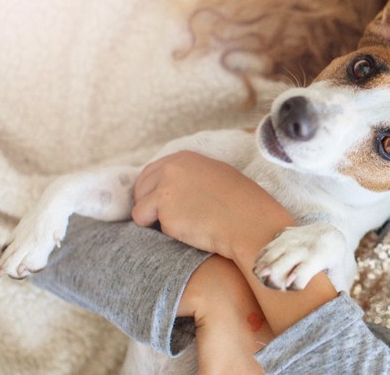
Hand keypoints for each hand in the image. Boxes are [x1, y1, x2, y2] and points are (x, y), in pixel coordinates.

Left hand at [131, 151, 293, 258]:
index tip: (163, 205)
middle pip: (140, 188)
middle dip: (149, 206)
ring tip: (181, 226)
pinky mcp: (163, 209)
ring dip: (154, 221)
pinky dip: (160, 231)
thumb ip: (190, 175)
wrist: (249, 222)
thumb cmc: (241, 204)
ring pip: (140, 209)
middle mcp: (171, 168)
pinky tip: (183, 231)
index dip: (154, 191)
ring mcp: (165, 187)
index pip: (151, 172)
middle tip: (170, 220)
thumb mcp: (216, 175)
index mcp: (184, 158)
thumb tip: (171, 186)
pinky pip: (147, 224)